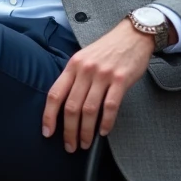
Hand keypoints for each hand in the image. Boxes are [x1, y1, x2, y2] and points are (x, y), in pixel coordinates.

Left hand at [42, 19, 155, 151]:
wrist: (133, 35)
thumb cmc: (107, 49)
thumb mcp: (83, 58)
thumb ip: (73, 78)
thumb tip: (63, 104)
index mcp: (72, 66)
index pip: (54, 94)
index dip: (49, 116)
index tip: (47, 132)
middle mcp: (85, 70)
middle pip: (71, 107)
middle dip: (68, 131)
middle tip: (70, 146)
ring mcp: (103, 75)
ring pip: (89, 110)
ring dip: (86, 131)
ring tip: (85, 143)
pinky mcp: (120, 79)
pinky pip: (110, 106)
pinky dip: (106, 123)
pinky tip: (103, 132)